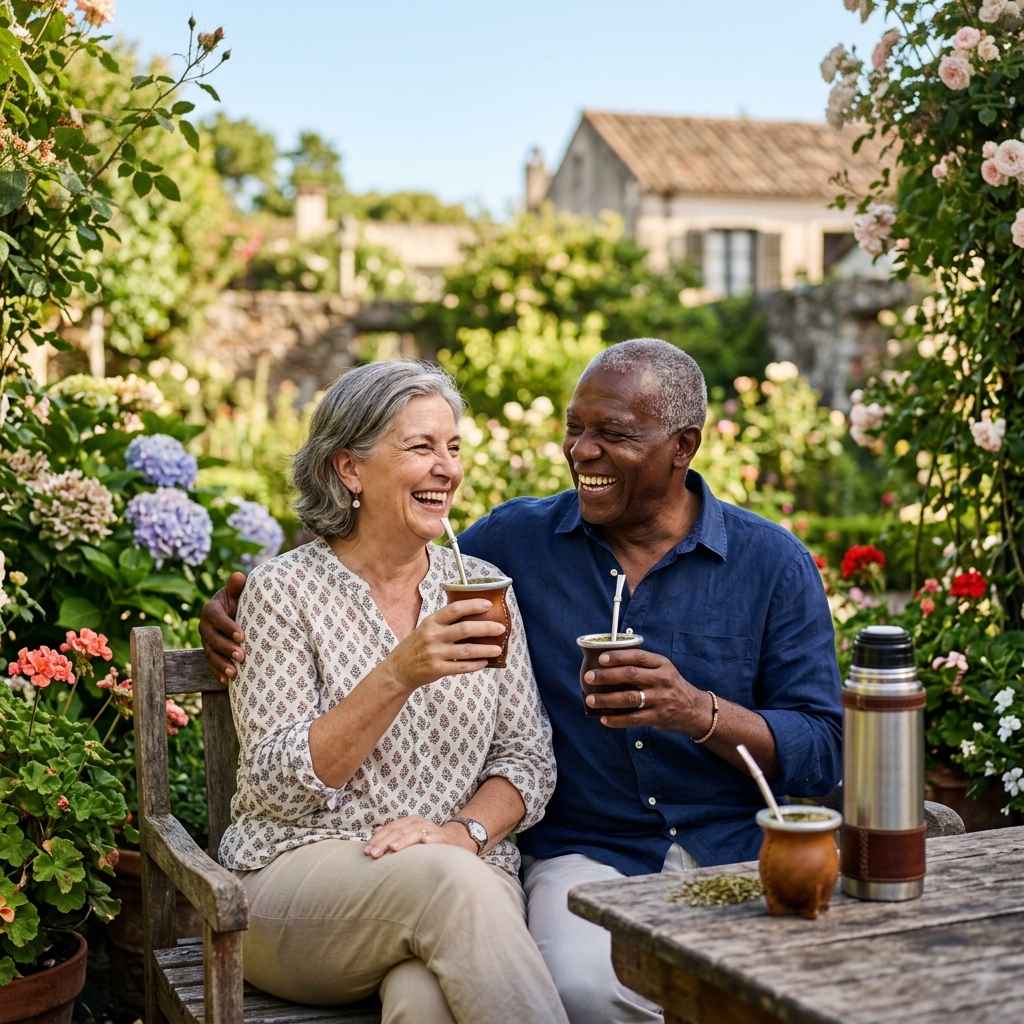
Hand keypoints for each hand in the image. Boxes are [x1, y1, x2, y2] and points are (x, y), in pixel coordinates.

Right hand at [198, 572, 245, 682]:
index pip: (217, 618)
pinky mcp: (210, 653)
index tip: (242, 635)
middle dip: (226, 648)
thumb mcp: (238, 592)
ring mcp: (206, 641)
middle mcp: (205, 626)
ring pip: (211, 654)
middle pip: (212, 639)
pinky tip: (227, 683)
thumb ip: (237, 586)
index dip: (228, 627)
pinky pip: (211, 665)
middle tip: (242, 656)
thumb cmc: (240, 600)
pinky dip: (218, 674)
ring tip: (234, 673)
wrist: (236, 613)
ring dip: (221, 665)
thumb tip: (239, 576)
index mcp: (211, 609)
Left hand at [364, 814, 476, 858]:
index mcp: (409, 822)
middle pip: (399, 831)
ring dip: (404, 841)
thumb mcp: (410, 834)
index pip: (390, 828)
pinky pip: (436, 837)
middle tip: (373, 854)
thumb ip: (394, 833)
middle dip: (384, 843)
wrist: (455, 839)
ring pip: (415, 833)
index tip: (366, 851)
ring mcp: (431, 829)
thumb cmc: (427, 840)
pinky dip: (431, 839)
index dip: (378, 839)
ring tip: (393, 848)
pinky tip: (425, 843)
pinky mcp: (443, 837)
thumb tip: (375, 832)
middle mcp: (419, 823)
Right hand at [379, 599, 505, 692]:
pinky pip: (462, 667)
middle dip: (486, 628)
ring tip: (498, 648)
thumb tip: (475, 615)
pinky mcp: (438, 669)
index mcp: (431, 621)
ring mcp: (435, 653)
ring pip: (467, 650)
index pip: (454, 609)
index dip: (472, 605)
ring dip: (485, 649)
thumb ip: (446, 622)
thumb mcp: (426, 627)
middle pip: (465, 629)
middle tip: (501, 628)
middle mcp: (433, 636)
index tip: (488, 604)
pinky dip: (476, 664)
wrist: (399, 669)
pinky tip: (485, 662)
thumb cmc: (417, 645)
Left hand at [584, 648, 711, 732]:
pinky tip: (604, 719)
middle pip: (631, 675)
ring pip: (629, 698)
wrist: (694, 709)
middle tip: (589, 677)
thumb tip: (609, 662)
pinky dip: (617, 720)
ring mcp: (660, 699)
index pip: (638, 656)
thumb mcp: (663, 669)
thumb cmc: (671, 685)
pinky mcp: (658, 717)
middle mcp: (662, 680)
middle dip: (607, 676)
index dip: (619, 656)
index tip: (601, 658)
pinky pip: (634, 719)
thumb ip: (643, 665)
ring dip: (607, 699)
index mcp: (662, 664)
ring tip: (591, 699)